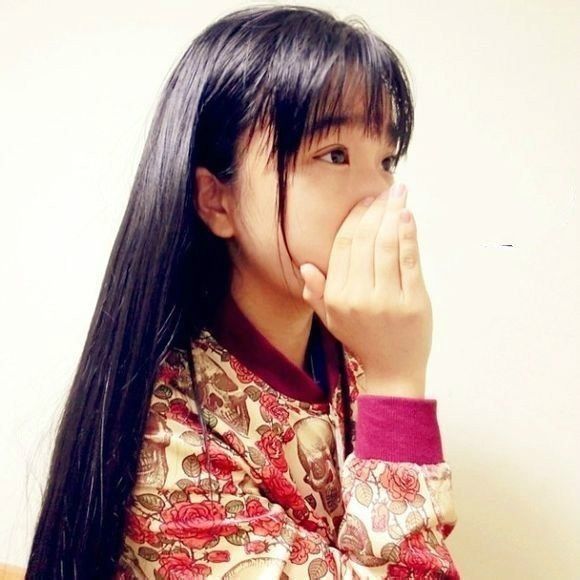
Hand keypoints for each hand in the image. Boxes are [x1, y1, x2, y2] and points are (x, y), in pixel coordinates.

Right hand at [299, 182, 432, 396]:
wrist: (393, 370)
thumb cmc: (363, 341)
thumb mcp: (332, 320)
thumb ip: (316, 294)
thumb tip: (305, 267)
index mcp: (336, 297)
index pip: (343, 246)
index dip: (354, 219)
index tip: (365, 202)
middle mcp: (358, 296)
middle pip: (365, 240)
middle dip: (375, 210)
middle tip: (387, 191)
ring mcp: (386, 299)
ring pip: (386, 245)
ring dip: (393, 215)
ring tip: (399, 195)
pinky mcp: (413, 302)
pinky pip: (408, 260)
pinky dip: (408, 235)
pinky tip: (408, 216)